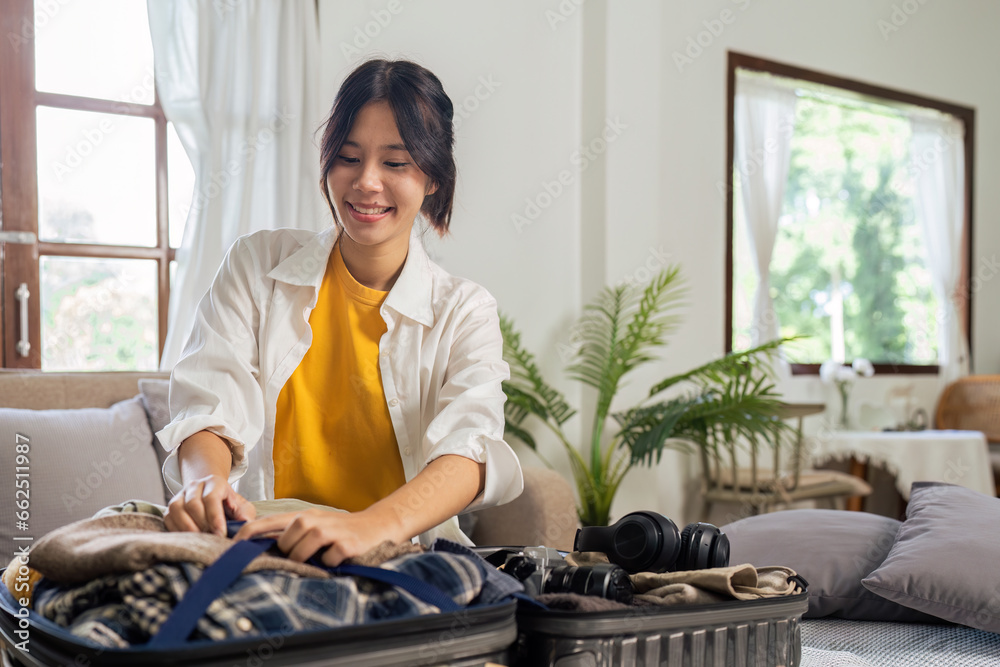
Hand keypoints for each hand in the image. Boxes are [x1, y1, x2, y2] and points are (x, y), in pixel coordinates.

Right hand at [164, 474, 256, 535]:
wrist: (214, 499)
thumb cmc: (230, 506)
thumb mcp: (242, 507)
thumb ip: (245, 515)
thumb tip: (244, 525)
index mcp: (214, 482)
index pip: (211, 497)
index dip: (215, 517)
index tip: (221, 534)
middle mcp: (195, 486)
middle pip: (193, 504)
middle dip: (202, 524)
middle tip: (211, 539)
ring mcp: (180, 495)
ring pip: (177, 509)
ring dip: (188, 528)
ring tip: (200, 540)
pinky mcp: (171, 507)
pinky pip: (168, 518)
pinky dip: (177, 530)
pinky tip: (189, 540)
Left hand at [233, 509, 396, 566]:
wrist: (378, 525)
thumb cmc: (342, 529)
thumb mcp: (315, 525)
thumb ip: (291, 533)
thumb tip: (260, 548)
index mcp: (302, 516)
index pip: (265, 523)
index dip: (246, 534)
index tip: (231, 547)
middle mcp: (313, 520)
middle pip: (283, 544)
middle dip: (289, 555)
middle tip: (307, 556)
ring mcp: (330, 532)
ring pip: (300, 553)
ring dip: (308, 561)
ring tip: (321, 558)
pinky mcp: (345, 545)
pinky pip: (326, 562)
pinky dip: (330, 565)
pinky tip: (339, 559)